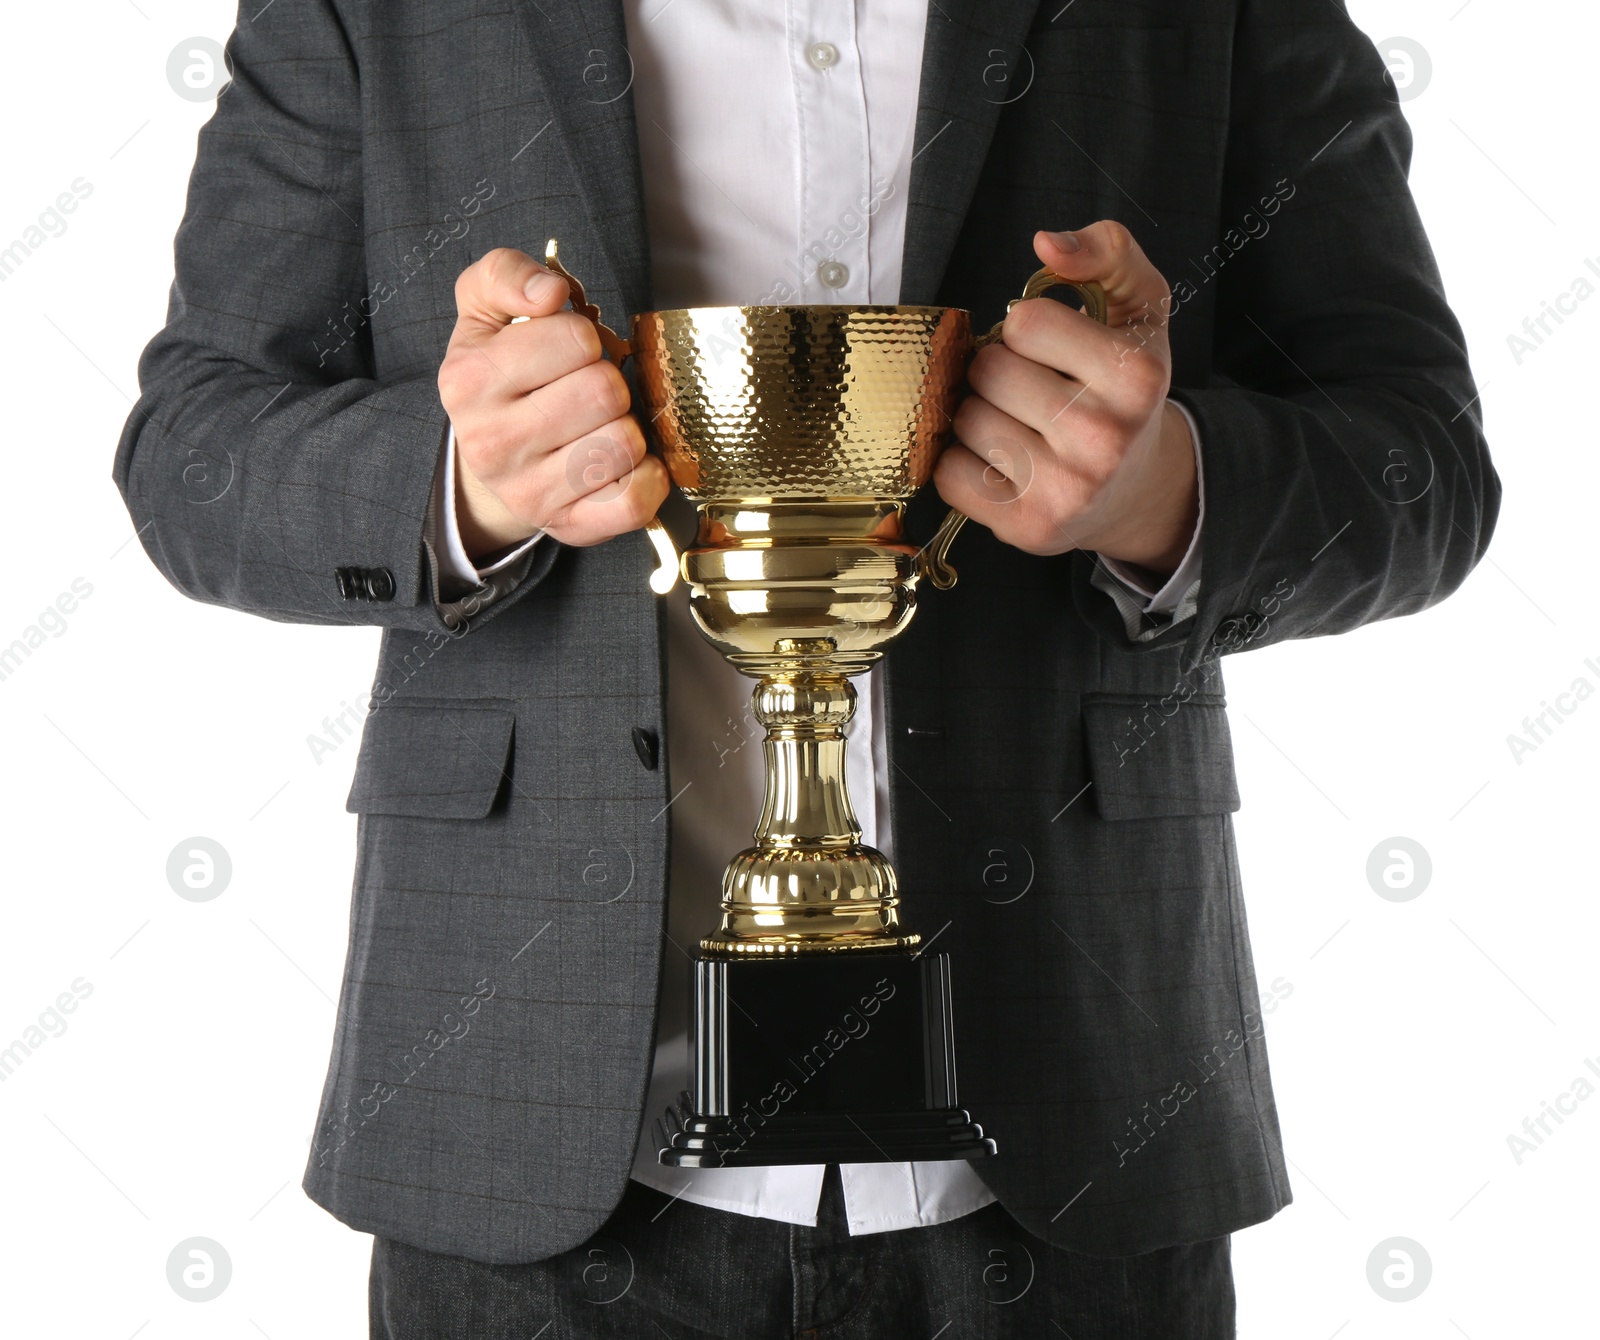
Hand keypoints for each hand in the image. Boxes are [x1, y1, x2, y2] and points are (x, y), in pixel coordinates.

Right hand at [437, 248, 667, 558]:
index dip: (585, 337)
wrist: (490, 456)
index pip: (575, 338)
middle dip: (610, 382)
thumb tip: (551, 292)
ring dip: (628, 427)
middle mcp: (491, 441)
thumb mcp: (485, 309)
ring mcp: (528, 492)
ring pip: (625, 442)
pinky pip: (634, 502)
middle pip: (604, 391)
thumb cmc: (500, 374)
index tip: (568, 352)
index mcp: (468, 379)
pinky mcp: (568, 526)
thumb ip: (507, 274)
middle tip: (589, 391)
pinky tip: (624, 463)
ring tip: (599, 426)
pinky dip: (646, 477)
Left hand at [934, 222, 1198, 580]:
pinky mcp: (1028, 528)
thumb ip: (1107, 252)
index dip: (1025, 330)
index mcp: (1134, 375)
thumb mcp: (1138, 309)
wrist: (1136, 489)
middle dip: (996, 373)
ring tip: (1017, 426)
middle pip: (987, 373)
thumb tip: (1047, 242)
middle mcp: (1105, 436)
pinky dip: (962, 464)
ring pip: (964, 423)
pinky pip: (949, 475)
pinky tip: (1000, 463)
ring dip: (977, 417)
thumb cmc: (1123, 392)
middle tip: (1028, 390)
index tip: (1049, 350)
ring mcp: (1067, 489)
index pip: (1024, 322)